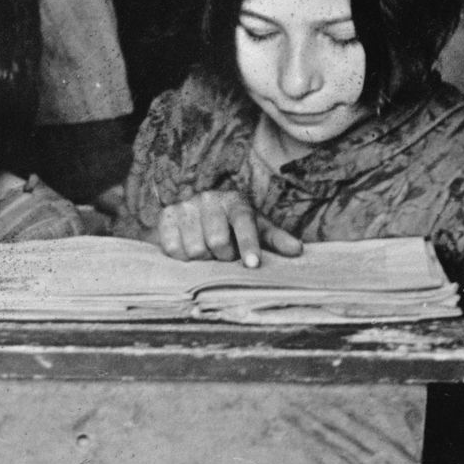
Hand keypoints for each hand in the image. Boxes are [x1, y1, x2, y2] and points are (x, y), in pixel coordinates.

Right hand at [154, 190, 302, 268]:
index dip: (248, 245)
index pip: (243, 223)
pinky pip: (173, 249)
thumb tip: (297, 251)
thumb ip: (274, 240)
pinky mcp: (165, 217)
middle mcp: (209, 199)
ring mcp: (186, 207)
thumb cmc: (231, 227)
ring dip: (202, 260)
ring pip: (194, 249)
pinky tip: (187, 252)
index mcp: (235, 201)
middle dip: (222, 257)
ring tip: (206, 254)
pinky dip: (181, 258)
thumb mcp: (255, 229)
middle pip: (217, 241)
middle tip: (224, 257)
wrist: (192, 216)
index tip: (253, 264)